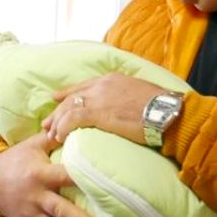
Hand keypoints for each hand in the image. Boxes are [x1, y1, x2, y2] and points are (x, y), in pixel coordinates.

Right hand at [0, 133, 101, 216]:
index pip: (63, 176)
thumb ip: (54, 137)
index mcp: (39, 173)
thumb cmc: (16, 159)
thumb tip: (77, 120)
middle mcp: (36, 196)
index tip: (101, 187)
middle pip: (60, 211)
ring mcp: (31, 214)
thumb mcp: (32, 145)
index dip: (81, 180)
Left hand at [42, 73, 166, 144]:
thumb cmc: (162, 107)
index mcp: (112, 79)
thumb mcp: (141, 93)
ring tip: (51, 135)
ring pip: (68, 109)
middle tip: (47, 124)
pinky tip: (60, 137)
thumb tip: (124, 106)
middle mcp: (102, 85)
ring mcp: (99, 98)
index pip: (83, 86)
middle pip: (71, 98)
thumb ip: (126, 96)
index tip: (56, 100)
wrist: (169, 113)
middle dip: (57, 112)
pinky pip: (73, 120)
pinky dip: (63, 128)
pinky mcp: (99, 113)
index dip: (67, 94)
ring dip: (57, 123)